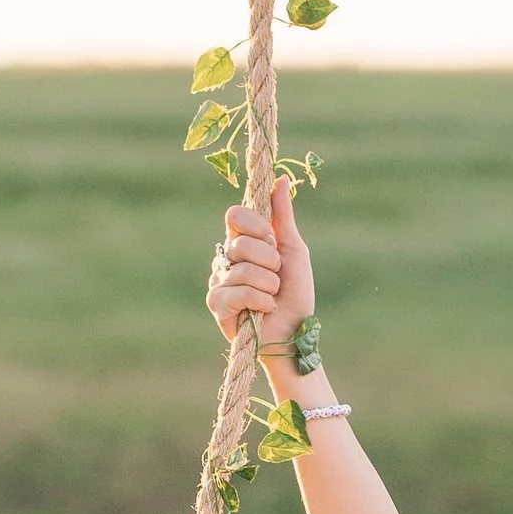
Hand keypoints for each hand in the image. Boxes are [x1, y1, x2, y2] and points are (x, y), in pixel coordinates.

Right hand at [207, 174, 316, 348]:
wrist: (295, 333)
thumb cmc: (295, 294)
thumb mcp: (293, 250)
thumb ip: (283, 217)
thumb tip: (281, 180)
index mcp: (242, 242)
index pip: (235, 215)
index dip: (257, 226)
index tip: (273, 241)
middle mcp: (226, 258)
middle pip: (240, 242)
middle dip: (269, 261)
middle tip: (276, 276)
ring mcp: (218, 281)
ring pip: (242, 269)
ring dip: (269, 285)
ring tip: (273, 297)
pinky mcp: (216, 304)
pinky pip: (238, 292)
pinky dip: (261, 301)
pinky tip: (265, 310)